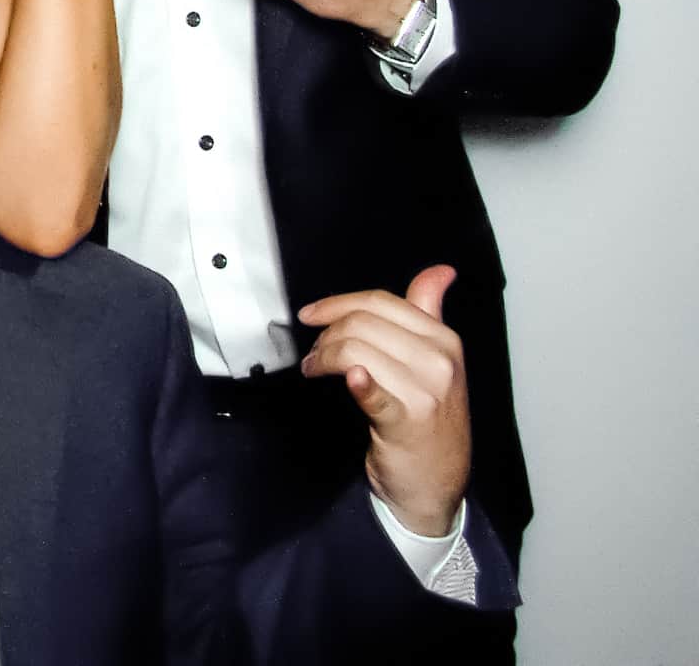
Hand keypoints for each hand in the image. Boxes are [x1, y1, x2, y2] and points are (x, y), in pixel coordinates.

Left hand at [299, 265, 469, 536]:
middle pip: (364, 322)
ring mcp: (427, 390)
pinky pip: (373, 390)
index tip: (311, 315)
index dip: (336, 303)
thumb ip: (431, 312)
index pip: (380, 301)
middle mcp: (440, 360)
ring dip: (323, 357)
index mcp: (444, 339)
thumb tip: (440, 271)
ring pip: (356, 349)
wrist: (437, 483)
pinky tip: (348, 379)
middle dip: (326, 332)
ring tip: (315, 370)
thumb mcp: (438, 361)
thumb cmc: (430, 420)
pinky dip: (355, 380)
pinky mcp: (408, 420)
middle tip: (313, 354)